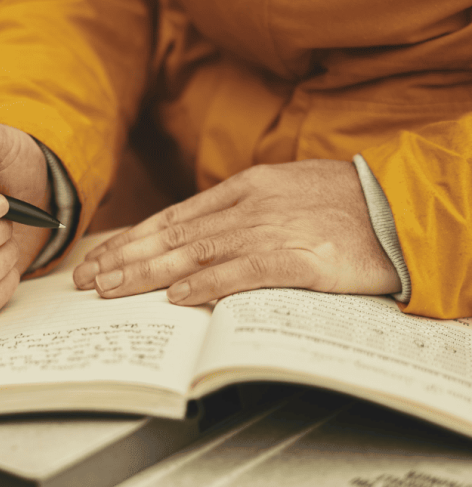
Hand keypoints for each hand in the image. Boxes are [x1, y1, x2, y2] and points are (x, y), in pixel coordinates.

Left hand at [73, 159, 400, 304]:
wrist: (398, 206)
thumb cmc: (342, 204)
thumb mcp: (282, 194)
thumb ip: (239, 214)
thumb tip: (196, 239)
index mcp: (243, 190)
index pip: (172, 218)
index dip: (131, 240)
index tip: (100, 258)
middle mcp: (248, 207)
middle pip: (172, 236)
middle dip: (123, 259)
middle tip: (87, 279)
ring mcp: (272, 230)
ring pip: (195, 253)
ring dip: (148, 273)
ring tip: (111, 289)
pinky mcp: (299, 257)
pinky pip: (244, 271)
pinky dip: (209, 284)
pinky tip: (177, 296)